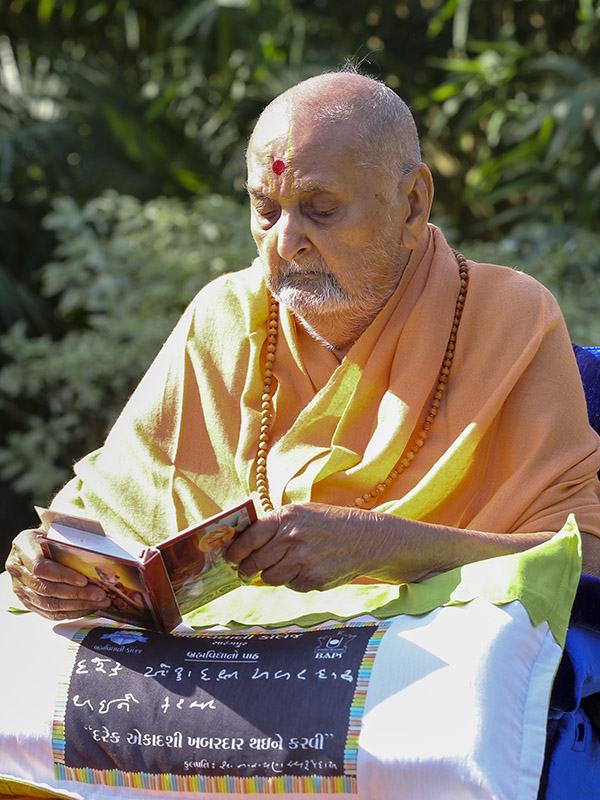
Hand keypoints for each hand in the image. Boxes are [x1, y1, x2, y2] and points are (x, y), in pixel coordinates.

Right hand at [5, 528, 111, 620]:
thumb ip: (66, 532)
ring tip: (99, 602)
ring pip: (49, 604)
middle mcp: (18, 569)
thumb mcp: (55, 527)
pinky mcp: (28, 601)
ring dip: (77, 605)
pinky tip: (88, 608)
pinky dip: (71, 612)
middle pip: (47, 589)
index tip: (84, 580)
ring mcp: (21, 588)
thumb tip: (93, 539)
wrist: (36, 543)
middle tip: (99, 594)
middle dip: (76, 594)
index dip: (62, 576)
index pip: (41, 567)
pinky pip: (50, 613)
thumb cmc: (49, 534)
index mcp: (23, 547)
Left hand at [226, 503, 392, 591]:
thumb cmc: (328, 524)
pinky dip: (293, 580)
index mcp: (287, 517)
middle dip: (246, 570)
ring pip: (270, 577)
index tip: (229, 557)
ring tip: (285, 566)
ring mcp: (303, 561)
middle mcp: (292, 538)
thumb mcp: (302, 513)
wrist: (365, 538)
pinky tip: (307, 569)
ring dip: (271, 575)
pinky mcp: (312, 580)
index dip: (236, 550)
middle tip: (244, 573)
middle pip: (255, 561)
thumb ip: (275, 525)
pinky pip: (290, 585)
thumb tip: (244, 543)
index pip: (250, 536)